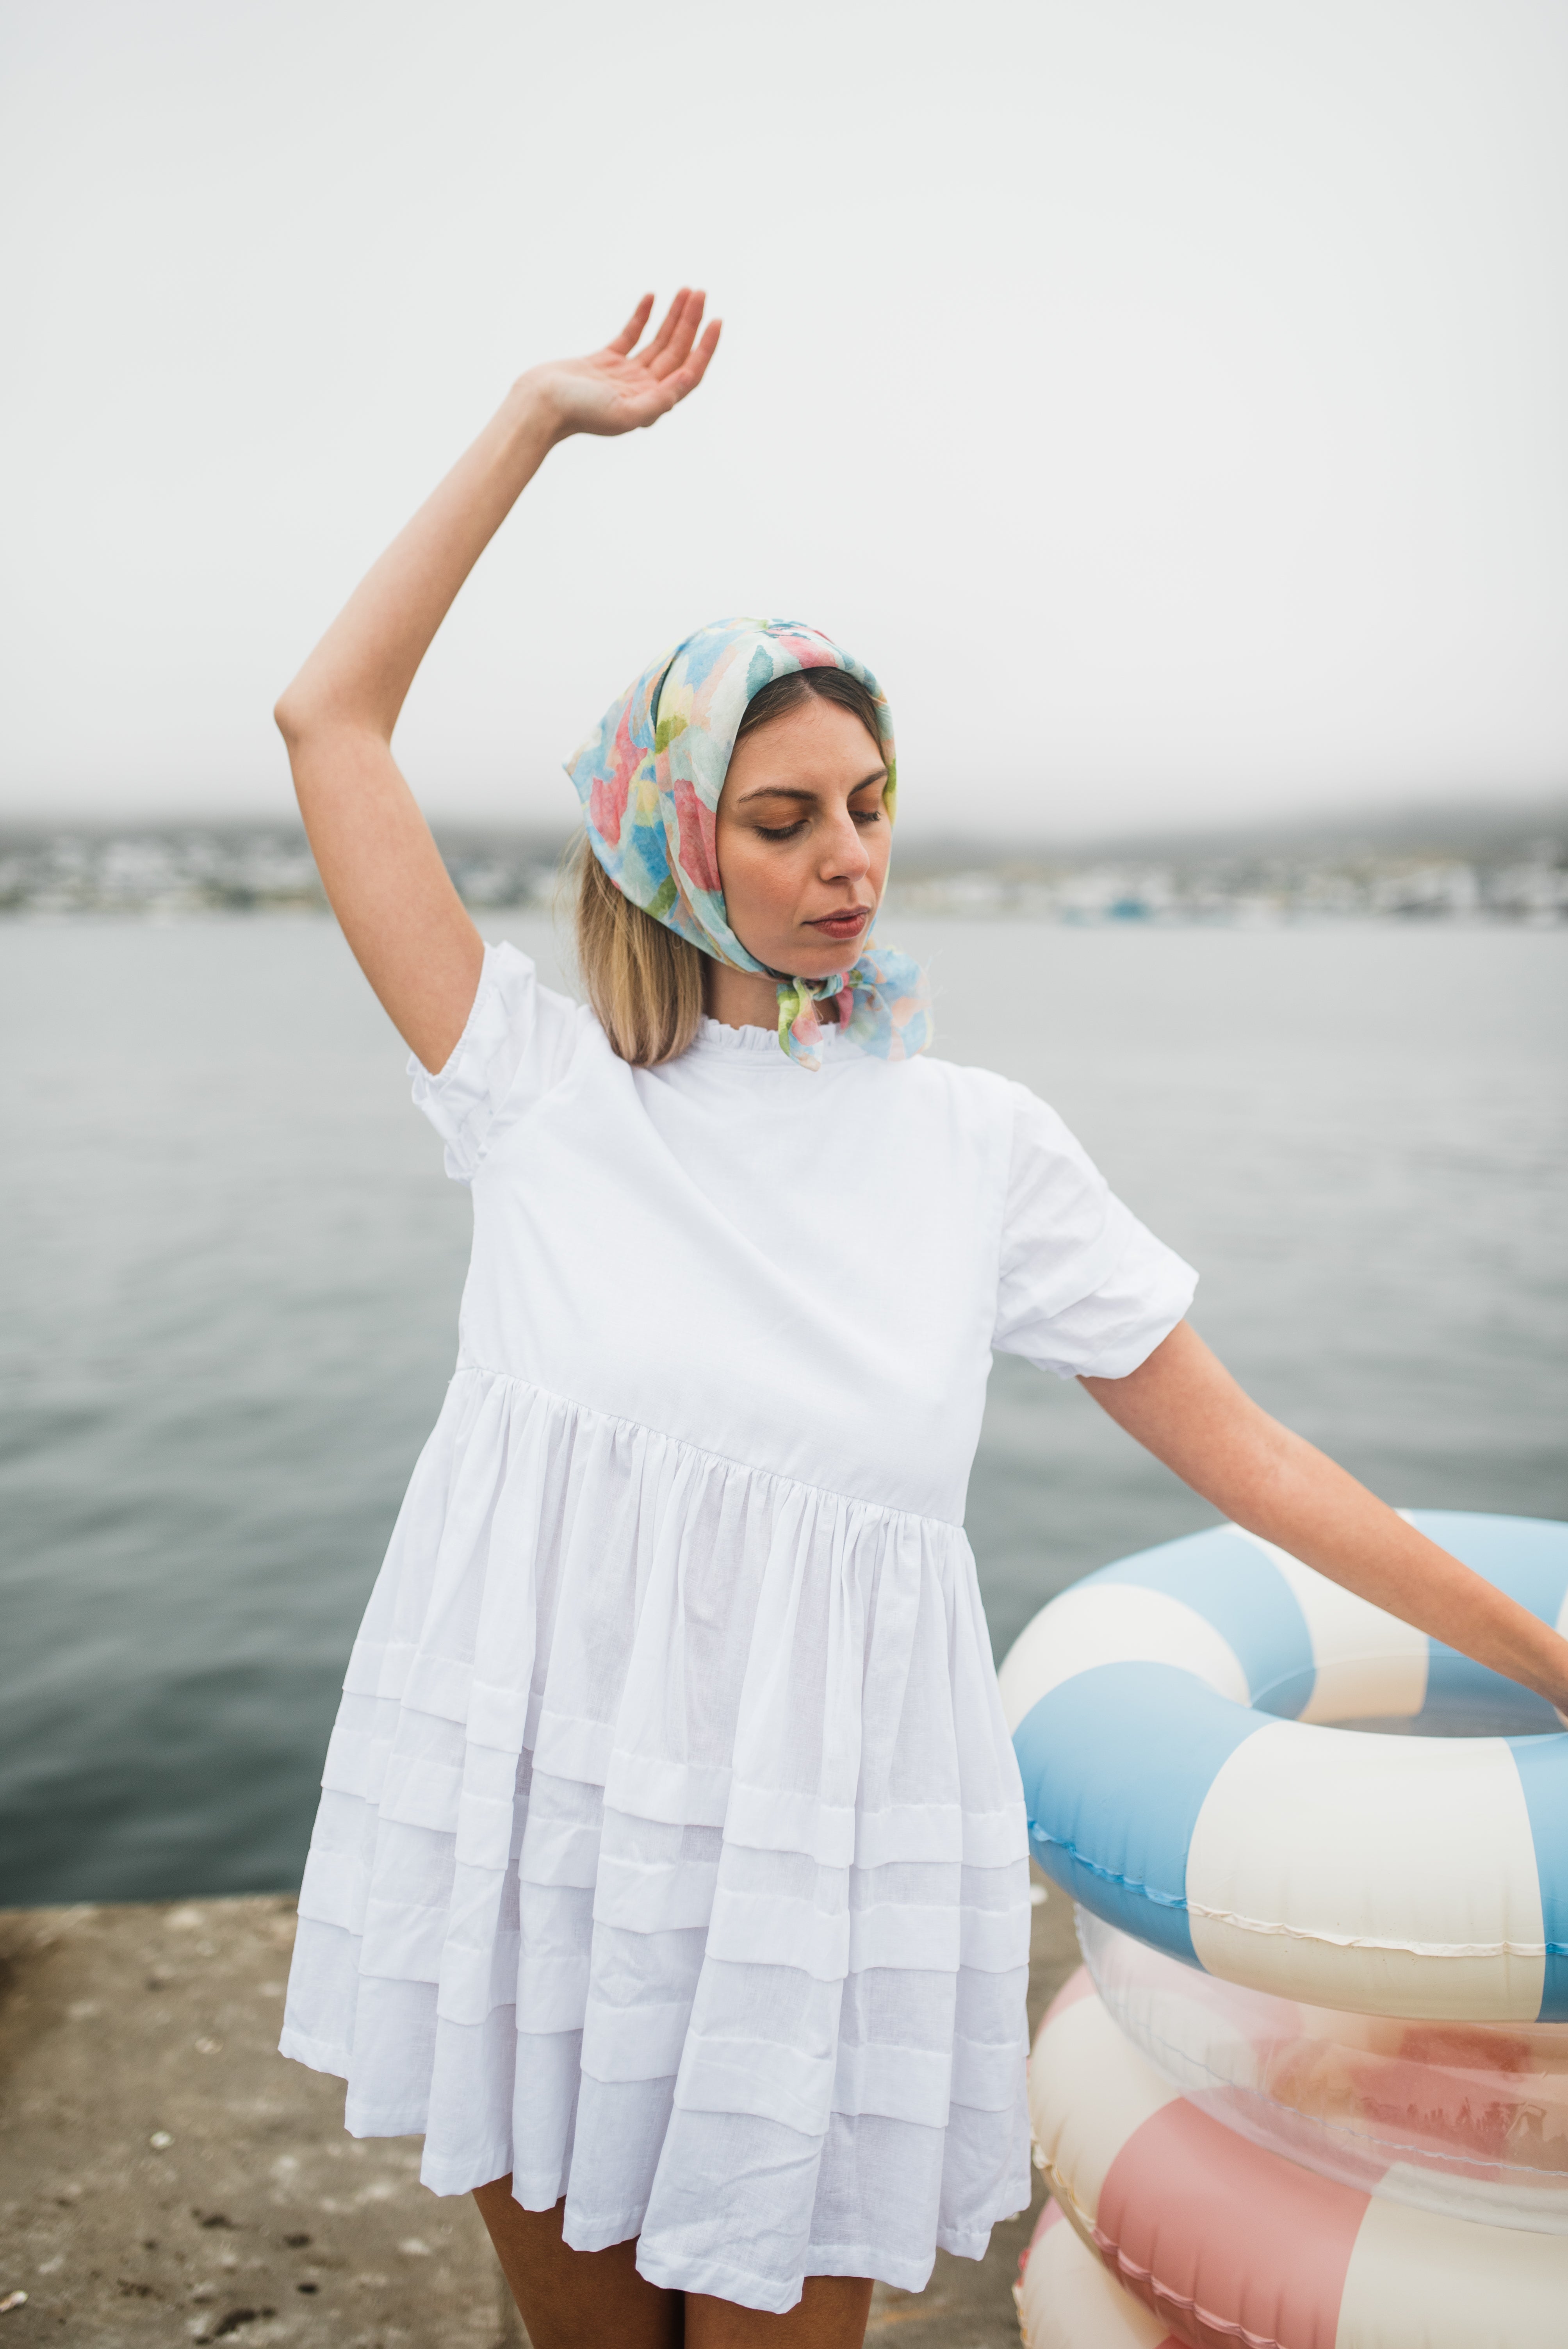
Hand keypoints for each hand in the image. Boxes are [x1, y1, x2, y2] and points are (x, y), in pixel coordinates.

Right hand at [522, 289, 721, 440]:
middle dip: (690, 322)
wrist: (539, 405)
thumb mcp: (625, 412)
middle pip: (676, 352)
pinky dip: (643, 317)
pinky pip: (631, 335)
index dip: (705, 347)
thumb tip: (688, 377)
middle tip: (700, 292)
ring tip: (685, 290)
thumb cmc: (579, 412)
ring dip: (672, 316)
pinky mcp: (605, 361)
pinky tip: (652, 297)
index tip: (716, 319)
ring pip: (658, 341)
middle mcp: (643, 391)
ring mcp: (624, 375)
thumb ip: (659, 400)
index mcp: (652, 404)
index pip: (689, 372)